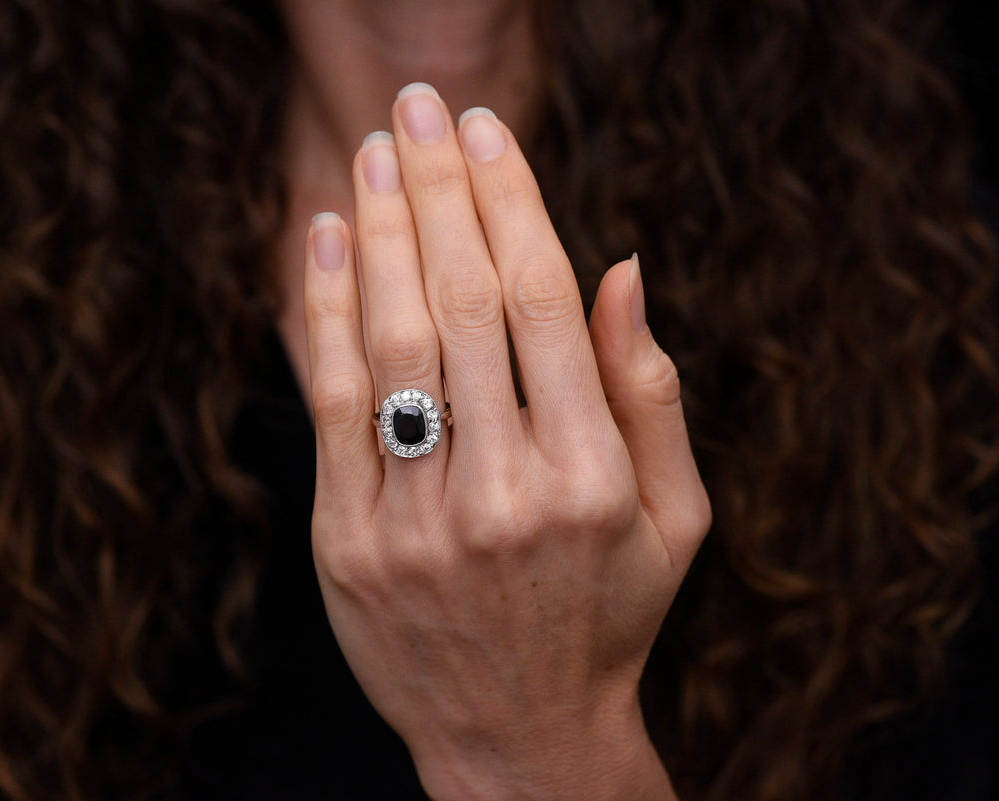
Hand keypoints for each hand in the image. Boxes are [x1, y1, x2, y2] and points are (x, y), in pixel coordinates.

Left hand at [302, 83, 709, 800]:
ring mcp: (417, 521)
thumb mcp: (673, 518)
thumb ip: (650, 392)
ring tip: (374, 151)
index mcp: (592, 479)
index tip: (486, 132)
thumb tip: (622, 267)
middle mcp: (505, 493)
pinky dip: (326, 311)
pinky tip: (329, 237)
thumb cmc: (606, 614)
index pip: (541, 303)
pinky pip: (332, 404)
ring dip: (381, 230)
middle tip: (420, 107)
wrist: (517, 738)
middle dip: (439, 189)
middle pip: (461, 303)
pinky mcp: (349, 543)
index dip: (510, 203)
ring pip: (391, 341)